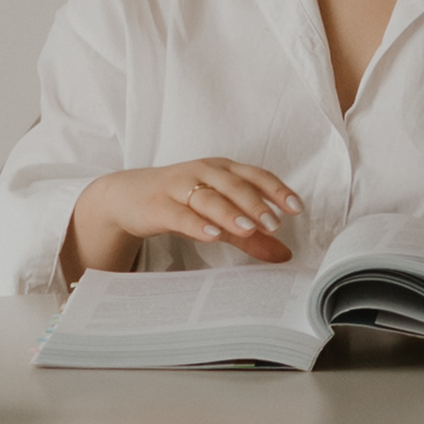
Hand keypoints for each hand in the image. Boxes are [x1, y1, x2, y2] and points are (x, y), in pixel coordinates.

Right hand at [66, 161, 304, 275]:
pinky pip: (180, 214)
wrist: (127, 196)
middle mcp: (203, 173)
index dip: (277, 190)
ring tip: (249, 230)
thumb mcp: (217, 215)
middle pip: (234, 185)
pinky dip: (197, 224)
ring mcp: (179, 186)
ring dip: (231, 213)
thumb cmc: (179, 201)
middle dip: (256, 204)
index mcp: (221, 169)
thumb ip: (250, 235)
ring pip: (209, 198)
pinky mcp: (159, 205)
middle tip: (274, 224)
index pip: (255, 175)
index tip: (296, 208)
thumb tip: (284, 254)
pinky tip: (211, 235)